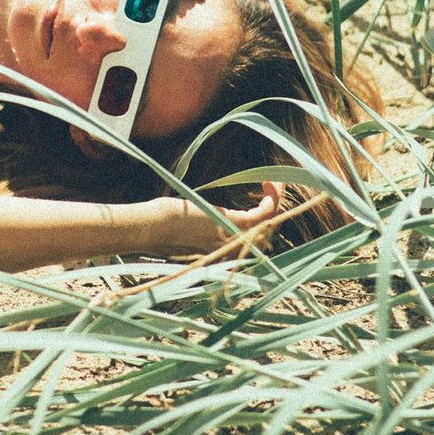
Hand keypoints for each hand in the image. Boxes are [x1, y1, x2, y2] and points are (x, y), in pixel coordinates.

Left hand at [149, 182, 284, 257]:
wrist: (156, 227)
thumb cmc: (166, 225)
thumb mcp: (191, 225)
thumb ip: (204, 225)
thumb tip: (203, 216)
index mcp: (226, 253)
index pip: (256, 240)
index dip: (264, 220)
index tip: (262, 199)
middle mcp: (235, 249)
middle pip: (268, 231)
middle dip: (275, 207)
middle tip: (273, 186)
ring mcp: (236, 237)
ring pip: (271, 220)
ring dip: (277, 198)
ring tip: (275, 182)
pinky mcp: (235, 224)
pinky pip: (266, 212)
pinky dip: (272, 196)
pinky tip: (268, 183)